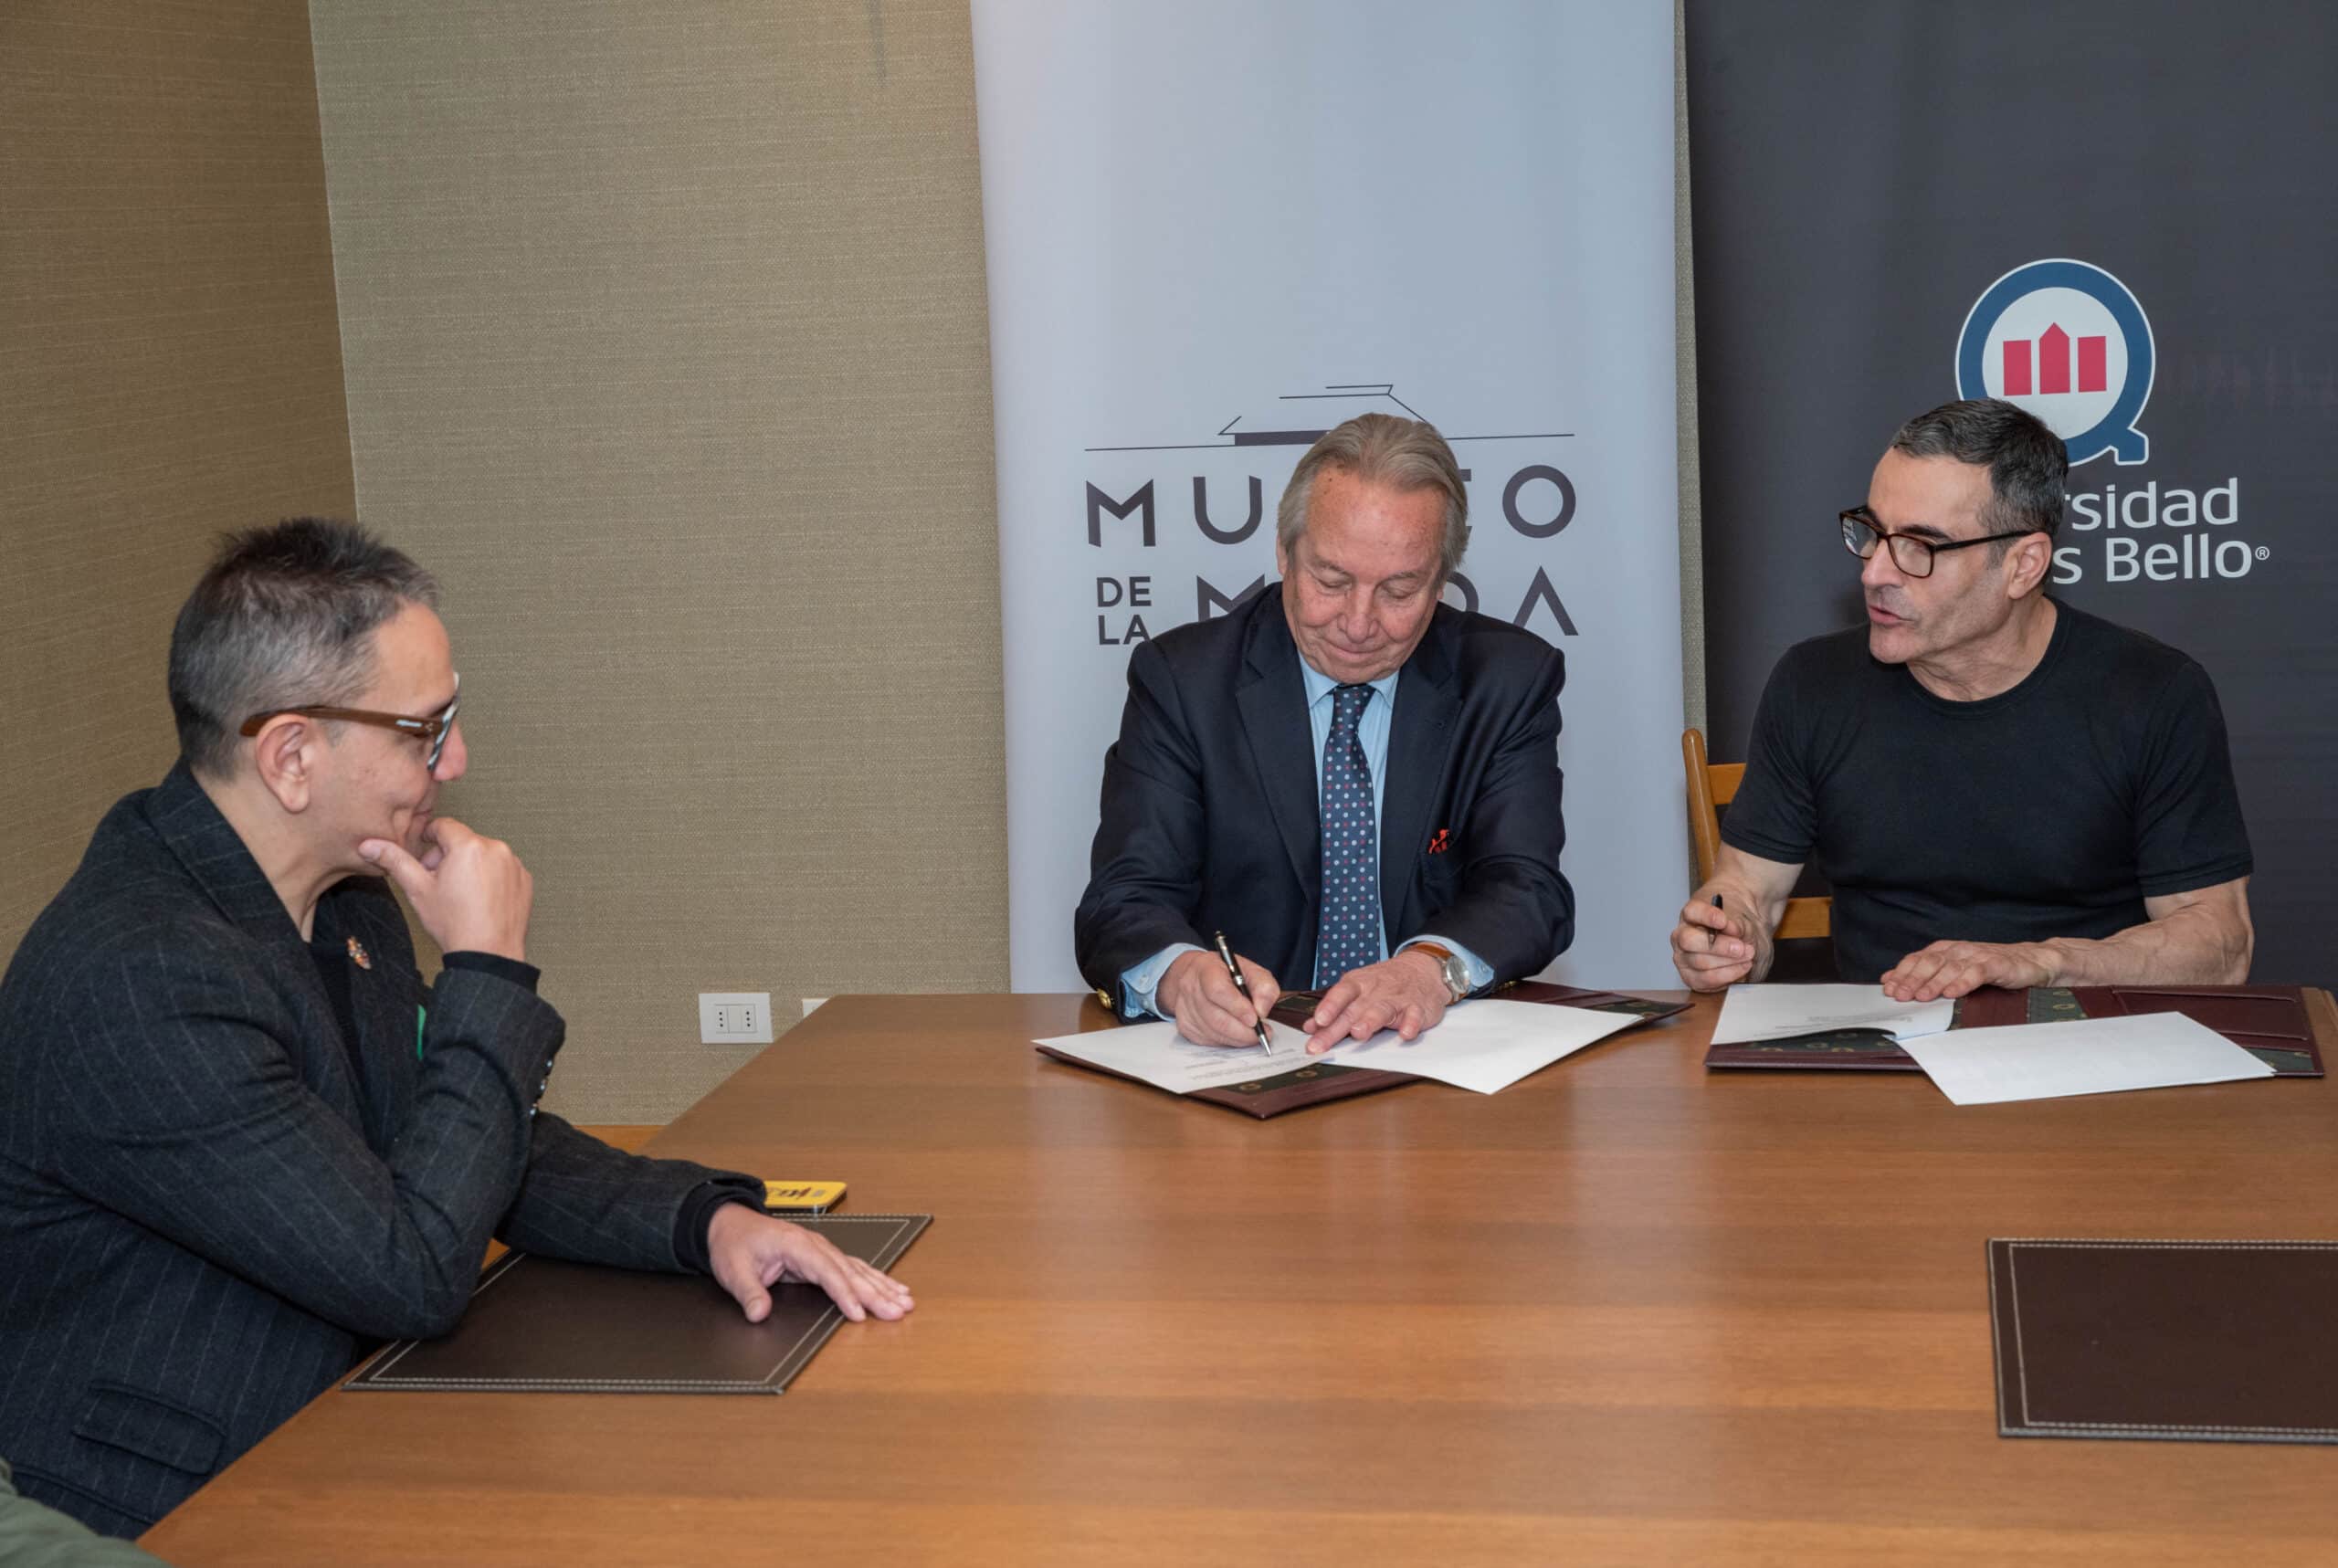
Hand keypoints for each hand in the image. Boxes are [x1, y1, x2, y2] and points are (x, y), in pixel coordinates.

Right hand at [359, 816, 532, 960]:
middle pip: (464, 841)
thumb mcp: (417, 889)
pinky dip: (490, 878)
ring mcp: (514, 865)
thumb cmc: (454, 923)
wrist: (487, 953)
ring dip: (469, 866)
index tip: (423, 851)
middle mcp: (496, 849)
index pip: (444, 826)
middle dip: (447, 856)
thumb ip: (395, 861)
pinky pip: (502, 869)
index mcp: (469, 845)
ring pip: (484, 855)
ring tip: (458, 893)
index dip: (428, 837)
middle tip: (436, 881)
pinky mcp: (525, 880)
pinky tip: (479, 899)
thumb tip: (370, 845)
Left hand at [705, 1203, 914, 1323]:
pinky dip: (875, 1279)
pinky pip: (854, 1268)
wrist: (731, 1224)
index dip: (845, 1294)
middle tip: (899, 1311)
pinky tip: (891, 1287)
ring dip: (883, 1286)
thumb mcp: (734, 1270)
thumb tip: (759, 1313)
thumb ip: (749, 1292)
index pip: (828, 1273)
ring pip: (859, 1269)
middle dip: (877, 1293)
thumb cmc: (734, 1244)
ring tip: (906, 1302)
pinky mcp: (822, 1257)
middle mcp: (815, 1245)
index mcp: (797, 1245)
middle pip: (852, 1272)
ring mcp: (821, 1249)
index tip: (860, 1313)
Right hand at [1157, 950, 1280, 1047]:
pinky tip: (1235, 1033)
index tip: (1255, 1019)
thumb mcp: (1249, 969)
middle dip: (1243, 1031)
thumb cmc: (1224, 972)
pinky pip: (1209, 1041)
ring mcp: (1184, 1008)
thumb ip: (1263, 986)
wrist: (1195, 974)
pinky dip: (1227, 1041)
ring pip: (1214, 1033)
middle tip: (1261, 1033)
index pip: (1218, 990)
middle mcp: (1190, 988)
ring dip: (1237, 1038)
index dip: (1238, 1008)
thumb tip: (1262, 1011)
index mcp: (1205, 968)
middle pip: (1217, 1018)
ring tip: (1252, 1034)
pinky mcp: (1184, 1025)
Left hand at [1304, 950, 1450, 1051]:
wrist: (1421, 967)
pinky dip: (1411, 1024)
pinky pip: (1414, 1015)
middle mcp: (1375, 991)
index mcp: (1357, 985)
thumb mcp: (1356, 989)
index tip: (1317, 1022)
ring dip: (1370, 1021)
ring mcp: (1397, 999)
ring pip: (1382, 1010)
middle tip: (1322, 1044)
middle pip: (1354, 1010)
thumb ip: (1334, 1009)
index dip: (1328, 1007)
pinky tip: (1405, 1033)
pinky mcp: (1417, 1007)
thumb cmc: (1384, 983)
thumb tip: (1310, 1027)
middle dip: (1337, 1028)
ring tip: (1358, 1033)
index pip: (1340, 994)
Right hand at [1671, 896, 1757, 990]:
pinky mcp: (1691, 977)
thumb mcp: (1742, 921)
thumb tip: (1732, 929)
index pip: (1691, 912)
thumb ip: (1737, 924)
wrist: (1742, 945)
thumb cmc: (1736, 929)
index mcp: (1691, 915)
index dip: (1706, 916)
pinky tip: (1741, 968)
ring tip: (1747, 957)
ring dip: (1729, 962)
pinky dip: (1727, 975)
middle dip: (1719, 946)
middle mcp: (1681, 936)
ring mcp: (1683, 958)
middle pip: (1689, 941)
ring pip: (1700, 962)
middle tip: (1741, 948)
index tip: (1723, 921)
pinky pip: (1706, 980)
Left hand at [1880, 940, 2054, 1001]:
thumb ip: (1925, 974)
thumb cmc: (1990, 968)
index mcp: (1946, 950)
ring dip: (1934, 983)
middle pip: (1930, 962)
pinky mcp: (1997, 964)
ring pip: (1951, 967)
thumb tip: (1891, 981)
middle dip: (1912, 979)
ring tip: (1921, 997)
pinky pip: (1977, 972)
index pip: (1917, 959)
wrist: (2032, 962)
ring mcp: (1978, 955)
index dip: (1902, 973)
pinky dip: (1963, 982)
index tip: (1888, 989)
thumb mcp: (1955, 970)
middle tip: (1900, 995)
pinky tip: (1952, 993)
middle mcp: (1959, 950)